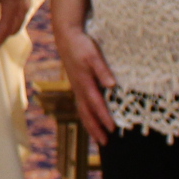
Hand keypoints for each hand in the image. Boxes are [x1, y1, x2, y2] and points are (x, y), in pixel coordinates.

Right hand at [49, 18, 116, 146]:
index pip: (96, 104)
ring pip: (82, 111)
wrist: (66, 36)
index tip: (112, 129)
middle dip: (95, 128)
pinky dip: (86, 116)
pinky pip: (81, 105)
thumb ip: (102, 70)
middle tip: (105, 142)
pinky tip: (91, 120)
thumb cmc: (81, 45)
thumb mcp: (93, 54)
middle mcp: (79, 88)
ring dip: (90, 125)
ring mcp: (76, 87)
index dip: (104, 117)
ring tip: (98, 137)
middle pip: (86, 113)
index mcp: (84, 82)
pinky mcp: (76, 84)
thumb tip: (111, 85)